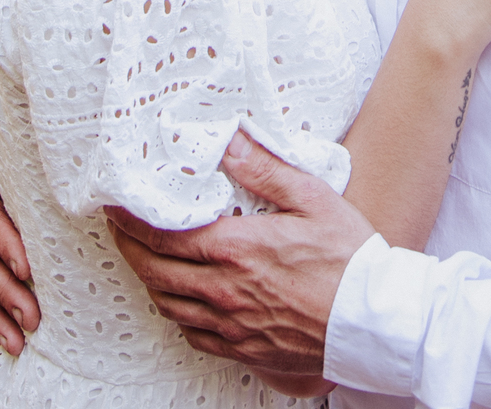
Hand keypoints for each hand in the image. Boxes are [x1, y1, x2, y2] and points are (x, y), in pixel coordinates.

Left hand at [105, 128, 372, 379]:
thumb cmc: (348, 259)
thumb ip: (264, 168)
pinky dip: (176, 315)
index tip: (116, 206)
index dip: (133, 221)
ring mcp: (233, 325)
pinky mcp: (245, 349)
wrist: (373, 322)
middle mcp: (226, 291)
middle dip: (129, 248)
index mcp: (237, 249)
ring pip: (170, 306)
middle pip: (157, 272)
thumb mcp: (311, 198)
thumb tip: (228, 141)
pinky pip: (194, 335)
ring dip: (149, 281)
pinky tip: (180, 303)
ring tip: (143, 261)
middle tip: (118, 229)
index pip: (166, 235)